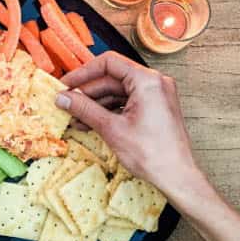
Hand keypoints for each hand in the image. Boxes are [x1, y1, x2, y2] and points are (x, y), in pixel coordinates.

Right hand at [57, 52, 205, 202]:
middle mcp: (154, 83)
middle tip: (65, 103)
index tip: (66, 84)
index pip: (109, 63)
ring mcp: (155, 96)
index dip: (83, 73)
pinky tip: (89, 123)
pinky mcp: (154, 109)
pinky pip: (125, 103)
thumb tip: (62, 98)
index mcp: (147, 81)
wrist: (176, 176)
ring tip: (74, 117)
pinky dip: (107, 111)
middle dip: (87, 93)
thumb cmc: (152, 153)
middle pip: (111, 78)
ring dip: (94, 104)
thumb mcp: (111, 128)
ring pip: (116, 93)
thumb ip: (84, 109)